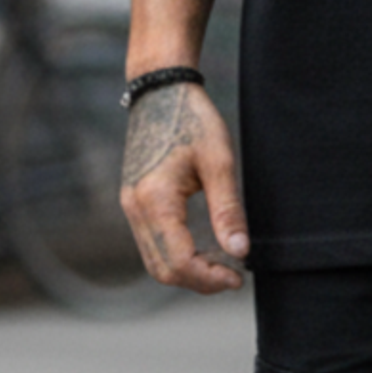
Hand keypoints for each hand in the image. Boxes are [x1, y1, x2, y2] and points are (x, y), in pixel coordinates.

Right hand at [120, 81, 250, 292]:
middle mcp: (135, 209)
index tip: (239, 276)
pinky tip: (203, 250)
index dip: (209, 279)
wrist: (161, 91)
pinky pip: (152, 245)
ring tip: (222, 265)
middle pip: (163, 270)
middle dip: (199, 281)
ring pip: (155, 261)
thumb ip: (228, 210)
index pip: (178, 262)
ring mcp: (131, 207)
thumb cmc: (192, 120)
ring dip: (187, 271)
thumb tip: (240, 252)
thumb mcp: (219, 162)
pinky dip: (176, 256)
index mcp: (155, 200)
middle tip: (233, 276)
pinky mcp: (134, 203)